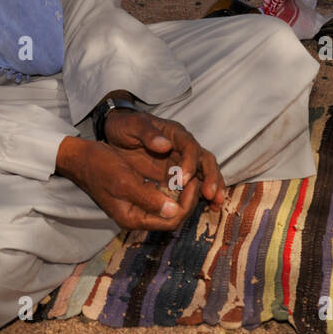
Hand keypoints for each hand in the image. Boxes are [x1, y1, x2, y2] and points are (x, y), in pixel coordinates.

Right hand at [55, 111, 225, 231]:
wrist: (81, 156)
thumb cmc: (100, 166)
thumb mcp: (123, 181)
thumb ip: (147, 197)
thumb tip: (173, 210)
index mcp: (133, 218)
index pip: (170, 221)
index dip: (186, 204)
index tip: (192, 182)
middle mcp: (138, 215)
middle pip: (174, 216)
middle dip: (188, 199)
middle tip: (195, 177)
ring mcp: (140, 205)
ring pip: (171, 206)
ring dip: (184, 194)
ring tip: (191, 174)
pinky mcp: (141, 194)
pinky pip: (164, 196)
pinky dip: (175, 188)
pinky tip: (179, 173)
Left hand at [105, 109, 226, 209]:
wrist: (116, 133)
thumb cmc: (124, 127)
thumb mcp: (131, 126)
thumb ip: (146, 133)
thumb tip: (165, 144)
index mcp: (174, 134)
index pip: (189, 147)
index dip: (190, 163)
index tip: (183, 180)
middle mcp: (184, 147)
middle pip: (204, 159)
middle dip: (210, 176)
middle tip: (210, 194)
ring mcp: (183, 161)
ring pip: (205, 172)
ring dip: (213, 187)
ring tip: (216, 204)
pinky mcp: (179, 173)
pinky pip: (196, 184)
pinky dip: (204, 195)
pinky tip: (211, 207)